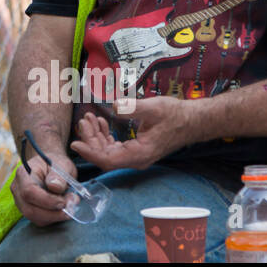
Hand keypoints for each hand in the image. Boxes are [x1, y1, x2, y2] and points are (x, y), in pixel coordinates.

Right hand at [11, 152, 77, 226]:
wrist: (50, 168)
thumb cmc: (55, 164)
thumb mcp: (61, 164)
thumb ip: (59, 175)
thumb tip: (55, 187)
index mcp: (23, 173)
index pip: (29, 191)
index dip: (47, 200)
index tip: (64, 202)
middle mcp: (17, 188)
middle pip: (29, 209)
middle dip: (53, 213)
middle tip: (71, 206)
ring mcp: (21, 201)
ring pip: (35, 218)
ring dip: (55, 217)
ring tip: (70, 206)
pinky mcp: (28, 210)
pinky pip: (39, 220)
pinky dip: (54, 218)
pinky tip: (63, 209)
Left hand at [69, 97, 196, 170]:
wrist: (192, 120)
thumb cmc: (174, 115)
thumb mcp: (154, 108)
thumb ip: (133, 108)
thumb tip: (115, 106)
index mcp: (140, 154)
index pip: (108, 160)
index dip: (90, 153)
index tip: (74, 144)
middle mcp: (136, 159)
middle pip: (104, 156)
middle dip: (90, 139)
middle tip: (83, 120)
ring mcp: (135, 155)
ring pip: (107, 151)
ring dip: (96, 136)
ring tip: (88, 118)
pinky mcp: (135, 149)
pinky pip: (114, 146)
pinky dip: (104, 135)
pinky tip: (100, 122)